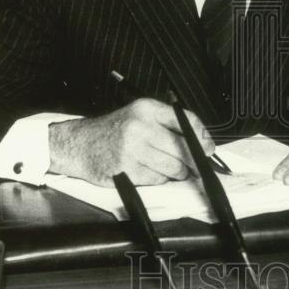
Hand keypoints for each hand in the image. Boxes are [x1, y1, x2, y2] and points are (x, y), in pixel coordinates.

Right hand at [47, 98, 215, 186]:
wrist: (79, 144)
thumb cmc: (114, 131)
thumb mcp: (140, 115)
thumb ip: (170, 124)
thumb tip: (203, 143)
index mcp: (147, 109)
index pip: (186, 120)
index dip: (202, 137)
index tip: (209, 148)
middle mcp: (140, 126)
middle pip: (183, 149)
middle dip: (192, 161)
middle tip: (194, 165)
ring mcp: (132, 150)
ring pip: (173, 167)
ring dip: (176, 172)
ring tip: (164, 166)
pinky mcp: (126, 170)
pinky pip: (157, 180)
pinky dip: (157, 179)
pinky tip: (147, 170)